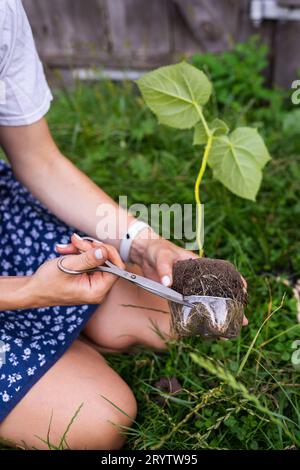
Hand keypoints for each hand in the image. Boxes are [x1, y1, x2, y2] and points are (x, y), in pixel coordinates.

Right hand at [29, 239, 123, 307]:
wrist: (33, 289)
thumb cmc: (48, 282)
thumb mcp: (68, 266)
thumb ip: (88, 259)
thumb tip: (104, 252)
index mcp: (97, 291)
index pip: (116, 269)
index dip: (108, 253)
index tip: (94, 244)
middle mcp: (98, 288)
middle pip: (106, 261)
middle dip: (89, 248)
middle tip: (74, 241)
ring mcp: (93, 282)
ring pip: (96, 258)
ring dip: (81, 249)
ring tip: (65, 247)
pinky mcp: (86, 276)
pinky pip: (88, 260)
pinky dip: (77, 253)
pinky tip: (64, 250)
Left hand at [129, 228, 248, 326]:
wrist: (143, 253)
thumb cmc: (157, 250)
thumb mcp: (162, 256)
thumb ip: (165, 268)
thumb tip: (168, 283)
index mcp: (199, 265)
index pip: (223, 273)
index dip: (236, 282)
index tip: (245, 292)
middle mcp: (197, 278)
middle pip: (219, 293)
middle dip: (232, 307)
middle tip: (243, 321)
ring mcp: (188, 288)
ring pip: (207, 304)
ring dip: (217, 316)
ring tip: (227, 332)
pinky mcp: (178, 296)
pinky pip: (191, 309)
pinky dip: (199, 319)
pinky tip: (205, 331)